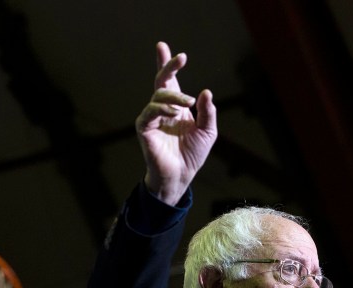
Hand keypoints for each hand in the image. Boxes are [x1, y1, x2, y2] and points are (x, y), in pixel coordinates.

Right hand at [136, 41, 217, 205]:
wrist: (181, 175)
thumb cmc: (192, 155)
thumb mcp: (208, 131)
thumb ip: (208, 112)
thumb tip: (206, 91)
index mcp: (177, 107)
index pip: (170, 81)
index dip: (167, 64)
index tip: (163, 47)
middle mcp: (163, 109)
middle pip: (161, 81)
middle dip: (169, 66)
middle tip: (181, 58)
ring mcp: (152, 117)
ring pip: (159, 95)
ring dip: (175, 96)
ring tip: (188, 104)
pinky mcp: (144, 128)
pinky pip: (149, 112)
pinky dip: (162, 109)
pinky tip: (173, 113)